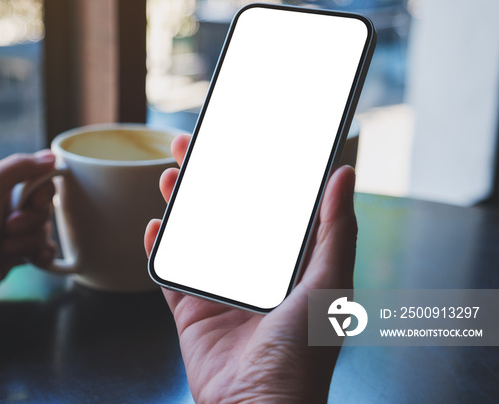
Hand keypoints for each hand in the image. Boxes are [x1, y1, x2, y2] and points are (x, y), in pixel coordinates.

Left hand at [0, 151, 56, 314]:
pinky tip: (35, 259)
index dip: (42, 191)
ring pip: (43, 229)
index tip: (35, 201)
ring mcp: (8, 231)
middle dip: (32, 219)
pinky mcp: (13, 254)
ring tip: (5, 248)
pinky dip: (43, 254)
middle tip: (8, 227)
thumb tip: (52, 156)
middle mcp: (1, 205)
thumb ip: (20, 166)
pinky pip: (43, 249)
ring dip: (29, 240)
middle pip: (42, 205)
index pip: (35, 177)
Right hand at [144, 134, 356, 402]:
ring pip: (193, 237)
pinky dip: (158, 249)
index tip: (237, 142)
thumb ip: (336, 229)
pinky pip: (169, 274)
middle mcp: (251, 273)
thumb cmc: (302, 355)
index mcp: (286, 264)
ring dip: (180, 206)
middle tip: (189, 148)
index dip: (250, 173)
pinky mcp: (190, 311)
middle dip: (205, 180)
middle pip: (223, 215)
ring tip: (168, 177)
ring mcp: (219, 291)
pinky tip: (154, 227)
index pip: (265, 207)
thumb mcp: (328, 285)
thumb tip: (344, 175)